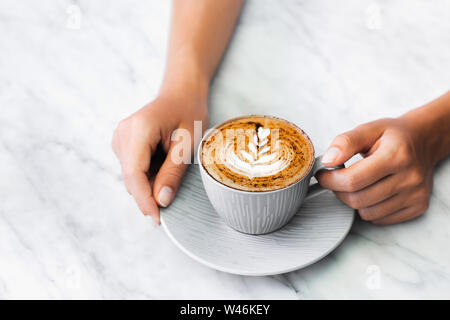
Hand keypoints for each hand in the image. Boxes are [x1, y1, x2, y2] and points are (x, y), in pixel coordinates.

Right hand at [112, 89, 207, 223]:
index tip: (157, 219)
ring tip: (173, 164)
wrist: (181, 93)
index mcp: (138, 129)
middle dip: (149, 193)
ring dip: (150, 182)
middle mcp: (122, 134)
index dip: (144, 200)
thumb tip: (160, 201)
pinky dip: (148, 174)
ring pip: (132, 176)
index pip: (134, 173)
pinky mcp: (123, 144)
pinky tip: (164, 161)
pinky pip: (133, 169)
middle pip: (131, 177)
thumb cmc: (189, 113)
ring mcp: (120, 138)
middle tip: (174, 196)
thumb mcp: (188, 144)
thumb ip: (173, 172)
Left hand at [317, 117, 435, 224]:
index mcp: (396, 155)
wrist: (424, 141)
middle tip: (337, 179)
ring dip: (354, 201)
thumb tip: (328, 160)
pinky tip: (372, 192)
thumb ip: (345, 142)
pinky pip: (381, 219)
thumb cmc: (393, 136)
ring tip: (356, 184)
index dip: (330, 179)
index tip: (323, 174)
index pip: (352, 180)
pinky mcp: (419, 207)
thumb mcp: (369, 129)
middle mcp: (410, 177)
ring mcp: (416, 195)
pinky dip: (370, 208)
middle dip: (339, 191)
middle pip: (357, 199)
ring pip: (367, 213)